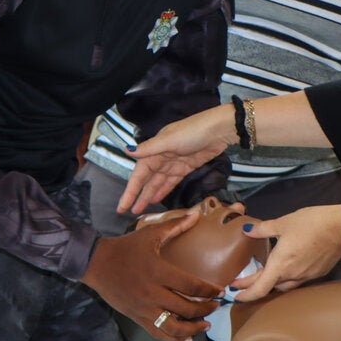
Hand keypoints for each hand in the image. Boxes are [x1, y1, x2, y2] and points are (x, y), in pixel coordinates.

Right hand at [80, 212, 224, 340]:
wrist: (95, 263)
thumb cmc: (124, 247)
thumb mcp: (149, 234)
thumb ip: (174, 227)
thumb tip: (195, 216)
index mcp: (158, 271)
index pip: (191, 286)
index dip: (210, 291)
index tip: (220, 292)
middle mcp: (152, 292)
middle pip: (187, 309)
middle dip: (206, 309)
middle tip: (215, 306)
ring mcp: (143, 307)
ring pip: (174, 327)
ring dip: (193, 328)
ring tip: (204, 324)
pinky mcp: (136, 316)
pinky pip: (158, 333)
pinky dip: (174, 338)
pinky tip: (186, 335)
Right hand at [119, 105, 234, 216]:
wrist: (219, 130)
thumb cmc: (193, 131)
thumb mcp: (169, 139)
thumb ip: (149, 148)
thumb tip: (127, 151)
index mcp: (154, 150)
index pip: (139, 174)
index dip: (130, 190)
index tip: (122, 205)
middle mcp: (161, 157)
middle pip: (146, 180)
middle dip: (137, 196)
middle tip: (127, 211)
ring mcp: (173, 163)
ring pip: (158, 183)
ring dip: (149, 195)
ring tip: (140, 209)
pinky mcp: (185, 167)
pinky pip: (171, 182)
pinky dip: (163, 190)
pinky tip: (157, 199)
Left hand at [229, 205, 340, 299]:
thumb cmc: (310, 224)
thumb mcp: (282, 223)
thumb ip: (262, 229)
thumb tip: (247, 230)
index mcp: (280, 265)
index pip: (260, 289)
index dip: (246, 294)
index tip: (235, 296)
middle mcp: (293, 275)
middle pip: (270, 287)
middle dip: (253, 286)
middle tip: (240, 284)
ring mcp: (307, 276)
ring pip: (284, 285)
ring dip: (271, 283)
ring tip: (262, 276)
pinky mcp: (318, 273)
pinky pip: (298, 280)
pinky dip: (287, 277)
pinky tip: (286, 269)